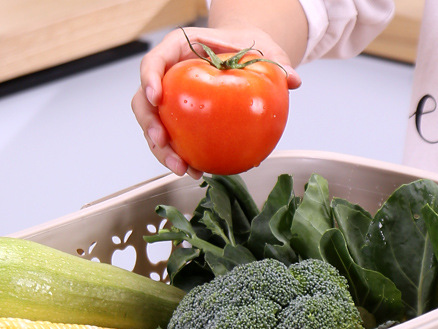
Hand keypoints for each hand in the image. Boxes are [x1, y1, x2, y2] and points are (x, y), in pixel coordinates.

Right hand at [131, 26, 300, 177]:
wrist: (245, 55)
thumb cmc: (247, 47)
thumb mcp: (263, 48)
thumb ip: (275, 61)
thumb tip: (293, 79)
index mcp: (180, 50)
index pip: (154, 61)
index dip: (149, 78)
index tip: (157, 97)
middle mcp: (169, 76)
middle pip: (145, 102)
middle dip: (149, 125)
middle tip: (162, 142)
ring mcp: (172, 102)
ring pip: (154, 128)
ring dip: (162, 152)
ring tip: (182, 168)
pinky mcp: (180, 122)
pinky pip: (174, 141)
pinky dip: (181, 158)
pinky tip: (197, 172)